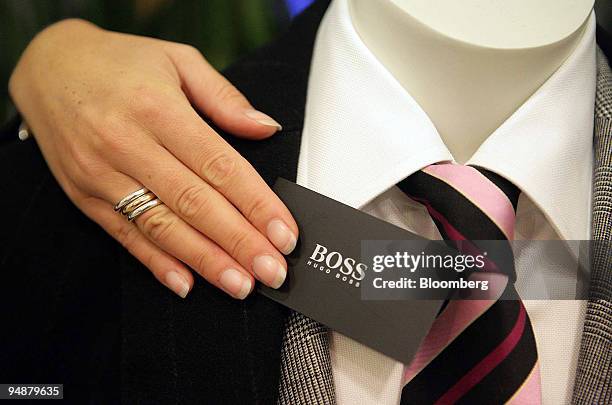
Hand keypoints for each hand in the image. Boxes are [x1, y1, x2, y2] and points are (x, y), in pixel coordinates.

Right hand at [9, 19, 297, 298]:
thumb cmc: (121, 63)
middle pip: (195, 204)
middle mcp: (128, 145)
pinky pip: (125, 236)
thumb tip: (267, 128)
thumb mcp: (177, 59)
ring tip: (240, 285)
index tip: (285, 234)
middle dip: (239, 243)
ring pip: (163, 227)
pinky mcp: (86, 196)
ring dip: (205, 261)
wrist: (48, 68)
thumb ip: (224, 97)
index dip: (256, 204)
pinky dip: (156, 263)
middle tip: (273, 271)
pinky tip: (186, 284)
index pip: (219, 166)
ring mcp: (102, 175)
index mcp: (159, 110)